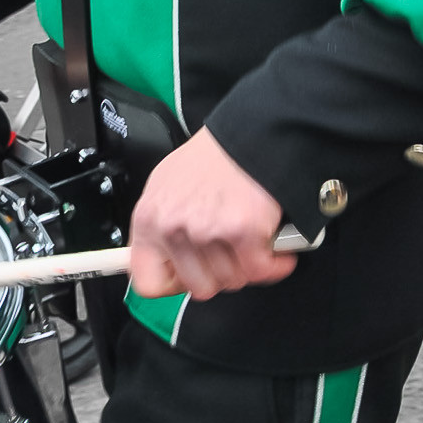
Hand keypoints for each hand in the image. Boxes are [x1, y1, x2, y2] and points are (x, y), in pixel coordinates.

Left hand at [128, 127, 296, 301]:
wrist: (250, 134)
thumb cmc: (211, 160)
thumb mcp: (166, 187)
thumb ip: (162, 225)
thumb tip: (164, 261)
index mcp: (148, 219)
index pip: (147, 282)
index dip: (175, 284)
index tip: (191, 275)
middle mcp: (172, 228)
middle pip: (199, 288)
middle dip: (220, 274)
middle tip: (230, 252)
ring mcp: (207, 231)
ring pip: (231, 281)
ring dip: (247, 266)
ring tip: (250, 240)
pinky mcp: (242, 231)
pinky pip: (261, 271)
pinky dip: (275, 264)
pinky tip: (275, 247)